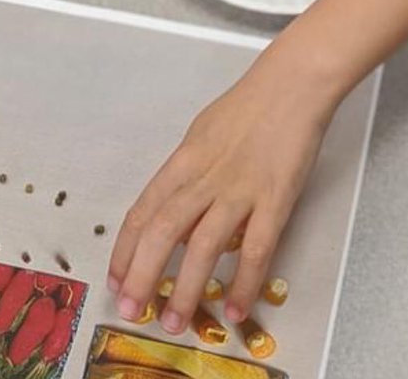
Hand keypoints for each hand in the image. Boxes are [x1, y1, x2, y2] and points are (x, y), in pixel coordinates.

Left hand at [106, 48, 336, 331]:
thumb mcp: (202, 135)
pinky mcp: (275, 200)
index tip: (116, 279)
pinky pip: (256, 249)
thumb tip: (177, 215)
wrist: (290, 85)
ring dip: (186, 289)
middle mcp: (204, 178)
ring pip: (202, 247)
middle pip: (162, 232)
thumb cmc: (247, 107)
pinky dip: (243, 282)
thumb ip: (188, 177)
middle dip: (143, 276)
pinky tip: (234, 308)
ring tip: (175, 322)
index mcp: (183, 161)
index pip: (143, 211)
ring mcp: (239, 190)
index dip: (125, 250)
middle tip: (132, 310)